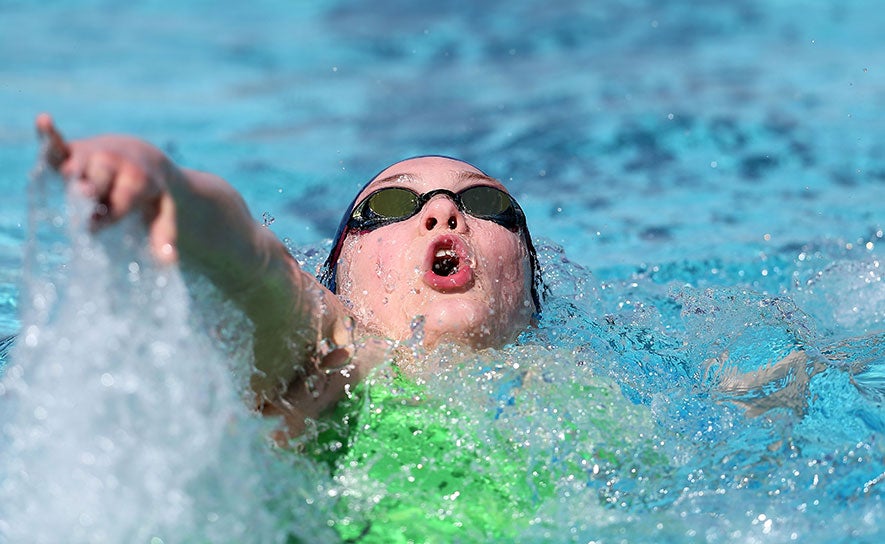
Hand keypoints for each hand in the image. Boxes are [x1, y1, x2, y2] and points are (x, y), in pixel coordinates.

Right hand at [36, 114, 177, 262]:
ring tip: (79, 185)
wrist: (146, 158)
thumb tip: (169, 261)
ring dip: (72, 179)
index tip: (95, 228)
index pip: (117, 204)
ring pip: (74, 170)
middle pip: (93, 186)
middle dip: (90, 197)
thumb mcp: (163, 214)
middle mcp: (117, 163)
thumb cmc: (152, 194)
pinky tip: (44, 121)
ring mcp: (96, 153)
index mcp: (140, 180)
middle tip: (91, 199)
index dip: (106, 219)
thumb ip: (165, 236)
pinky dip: (49, 134)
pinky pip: (59, 144)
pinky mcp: (76, 150)